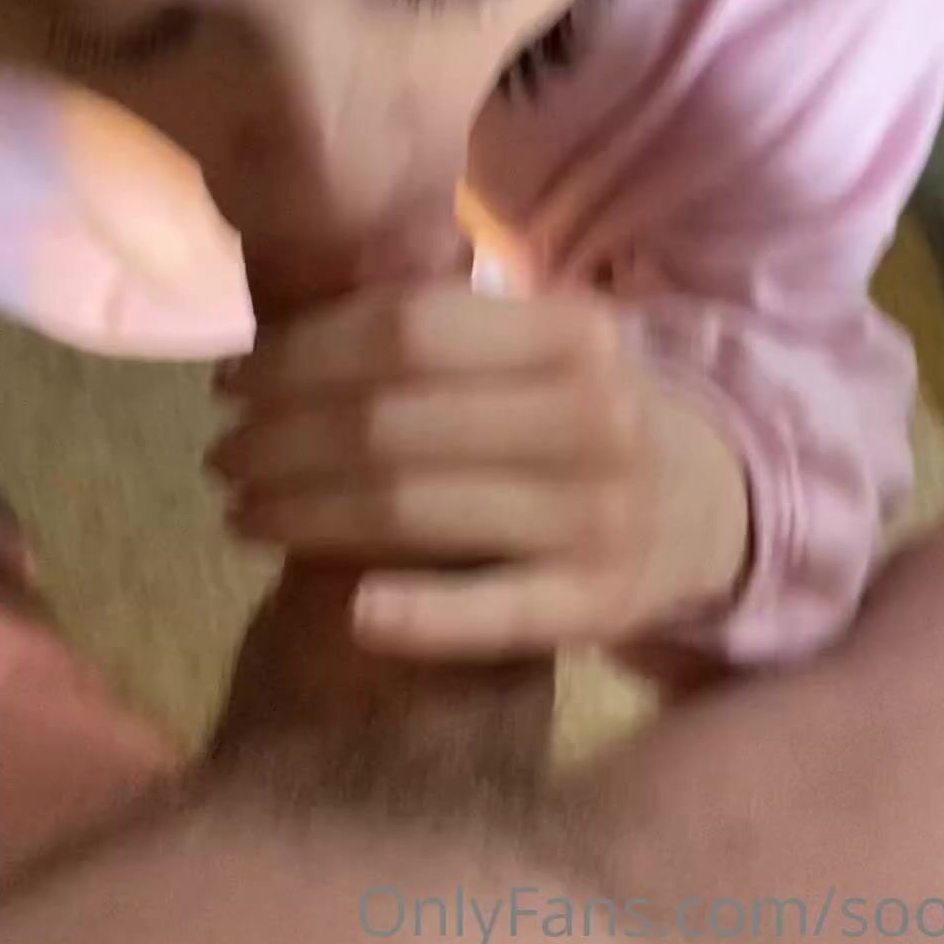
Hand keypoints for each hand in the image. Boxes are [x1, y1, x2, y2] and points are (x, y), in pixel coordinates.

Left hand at [209, 285, 750, 659]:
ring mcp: (598, 515)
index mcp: (572, 333)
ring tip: (242, 515)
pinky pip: (488, 614)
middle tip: (222, 456)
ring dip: (303, 513)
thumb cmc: (592, 414)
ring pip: (412, 509)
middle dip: (279, 438)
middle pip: (390, 420)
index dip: (300, 354)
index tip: (233, 380)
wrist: (720, 505)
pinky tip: (346, 607)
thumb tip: (282, 331)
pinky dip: (413, 613)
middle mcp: (591, 416)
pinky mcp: (599, 606)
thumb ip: (443, 333)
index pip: (403, 329)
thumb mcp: (544, 349)